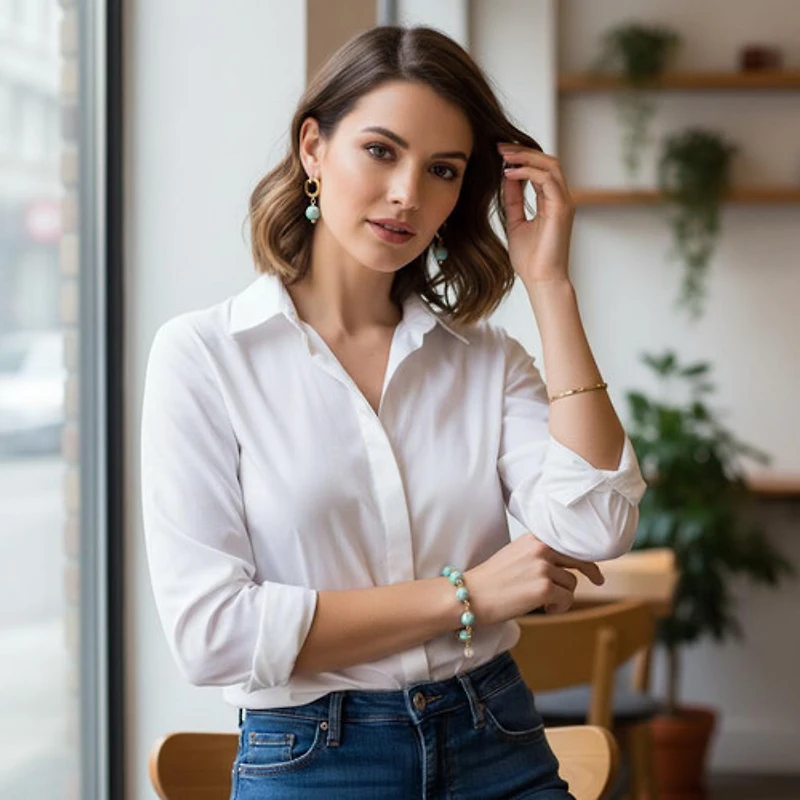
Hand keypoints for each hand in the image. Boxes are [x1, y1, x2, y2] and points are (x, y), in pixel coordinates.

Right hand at [464, 533, 603, 625]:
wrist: (470, 595)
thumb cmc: (490, 581)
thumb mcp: (515, 556)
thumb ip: (539, 557)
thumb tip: (564, 569)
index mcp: (533, 539)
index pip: (568, 543)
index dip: (583, 555)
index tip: (593, 565)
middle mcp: (541, 549)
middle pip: (578, 561)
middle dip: (591, 572)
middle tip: (599, 580)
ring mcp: (543, 567)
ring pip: (571, 585)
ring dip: (562, 597)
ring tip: (544, 603)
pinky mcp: (545, 588)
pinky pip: (566, 600)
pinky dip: (558, 608)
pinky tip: (544, 610)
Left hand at [498, 143, 575, 286]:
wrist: (541, 281)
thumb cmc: (531, 259)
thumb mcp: (515, 223)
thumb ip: (513, 200)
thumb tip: (506, 178)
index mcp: (552, 201)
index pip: (541, 169)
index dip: (522, 157)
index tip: (500, 153)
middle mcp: (561, 198)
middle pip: (547, 161)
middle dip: (523, 151)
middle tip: (499, 147)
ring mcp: (564, 202)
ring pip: (550, 165)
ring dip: (525, 156)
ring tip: (503, 155)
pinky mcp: (562, 208)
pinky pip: (547, 179)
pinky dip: (528, 172)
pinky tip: (508, 172)